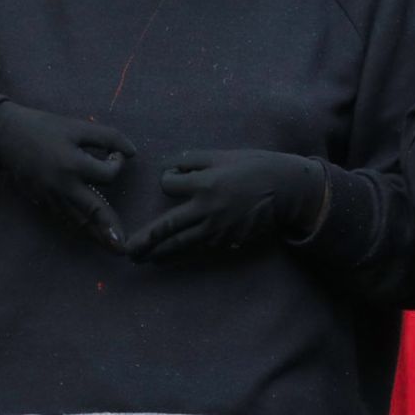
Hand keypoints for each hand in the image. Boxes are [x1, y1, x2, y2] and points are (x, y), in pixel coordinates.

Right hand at [0, 102, 134, 250]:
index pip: (108, 175)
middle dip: (110, 230)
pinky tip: (91, 236)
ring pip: (79, 220)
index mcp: (72, 165)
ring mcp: (51, 197)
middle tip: (124, 249)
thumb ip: (108, 137)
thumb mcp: (78, 127)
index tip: (114, 154)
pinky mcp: (43, 201)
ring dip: (97, 235)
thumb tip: (132, 152)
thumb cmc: (44, 128)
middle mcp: (63, 186)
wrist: (6, 138)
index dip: (117, 163)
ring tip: (113, 248)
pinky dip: (80, 228)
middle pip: (93, 211)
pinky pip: (66, 218)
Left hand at [128, 149, 327, 261]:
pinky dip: (185, 252)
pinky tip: (174, 255)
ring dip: (161, 253)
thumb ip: (194, 160)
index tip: (171, 181)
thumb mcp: (224, 155)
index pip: (169, 185)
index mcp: (206, 183)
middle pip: (167, 228)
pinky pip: (201, 247)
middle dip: (144, 240)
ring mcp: (218, 229)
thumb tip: (169, 168)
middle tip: (127, 250)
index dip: (167, 181)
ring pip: (182, 244)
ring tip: (145, 259)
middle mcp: (208, 209)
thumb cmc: (255, 167)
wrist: (288, 189)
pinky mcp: (228, 241)